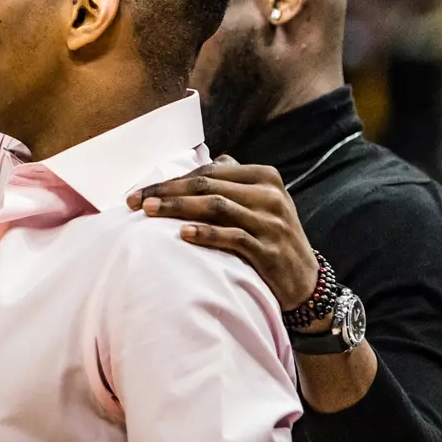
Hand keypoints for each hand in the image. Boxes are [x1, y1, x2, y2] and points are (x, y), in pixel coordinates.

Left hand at [127, 155, 320, 317]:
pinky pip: (232, 237)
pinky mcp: (269, 250)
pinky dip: (206, 234)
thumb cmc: (274, 239)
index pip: (210, 172)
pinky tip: (182, 234)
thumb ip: (237, 181)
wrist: (307, 282)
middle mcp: (269, 195)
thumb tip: (210, 159)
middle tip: (134, 201)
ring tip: (148, 213)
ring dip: (177, 208)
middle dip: (167, 192)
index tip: (141, 191)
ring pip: (216, 206)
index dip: (173, 179)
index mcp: (265, 176)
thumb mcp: (263, 203)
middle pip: (208, 185)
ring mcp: (271, 222)